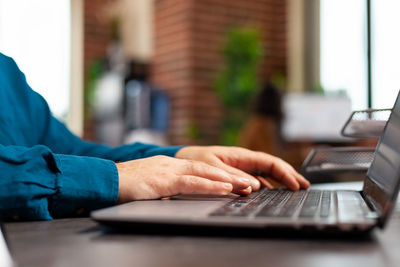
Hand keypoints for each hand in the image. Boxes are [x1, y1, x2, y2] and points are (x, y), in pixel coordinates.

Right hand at [116, 155, 251, 202]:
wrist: (102, 179)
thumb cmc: (123, 185)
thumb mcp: (149, 185)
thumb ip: (164, 189)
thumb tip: (176, 198)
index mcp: (168, 166)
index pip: (199, 169)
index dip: (220, 175)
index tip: (237, 182)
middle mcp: (170, 165)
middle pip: (206, 168)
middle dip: (230, 176)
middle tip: (250, 183)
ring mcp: (166, 171)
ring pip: (203, 172)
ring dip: (226, 179)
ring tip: (245, 186)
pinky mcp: (160, 181)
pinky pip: (190, 182)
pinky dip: (209, 185)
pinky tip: (223, 188)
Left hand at [175, 146, 309, 192]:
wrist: (181, 159)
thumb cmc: (194, 160)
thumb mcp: (212, 168)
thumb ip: (232, 177)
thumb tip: (255, 187)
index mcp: (240, 156)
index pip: (269, 162)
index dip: (284, 172)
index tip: (295, 184)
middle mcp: (243, 161)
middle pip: (272, 166)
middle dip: (289, 175)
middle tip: (305, 186)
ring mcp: (241, 167)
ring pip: (266, 173)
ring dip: (280, 180)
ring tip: (295, 189)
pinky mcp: (236, 174)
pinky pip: (256, 179)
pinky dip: (267, 185)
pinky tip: (273, 192)